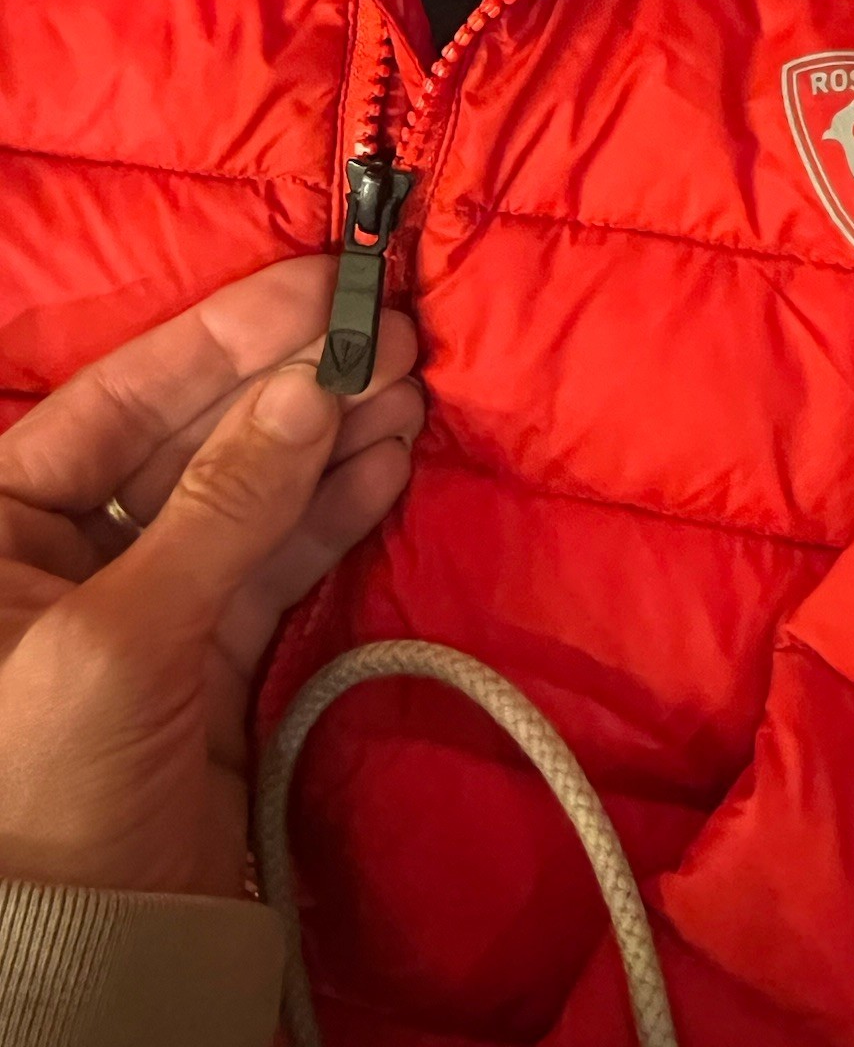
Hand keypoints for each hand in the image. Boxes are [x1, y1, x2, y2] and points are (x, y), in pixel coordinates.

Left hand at [0, 257, 422, 897]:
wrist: (88, 966)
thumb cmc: (47, 790)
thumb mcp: (120, 636)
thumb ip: (221, 507)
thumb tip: (310, 389)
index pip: (119, 397)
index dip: (224, 334)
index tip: (318, 286)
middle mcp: (66, 546)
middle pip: (196, 435)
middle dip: (294, 385)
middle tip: (388, 334)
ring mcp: (149, 596)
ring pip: (252, 492)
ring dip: (331, 439)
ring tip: (407, 387)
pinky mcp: (213, 652)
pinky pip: (280, 558)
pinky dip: (336, 510)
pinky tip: (386, 460)